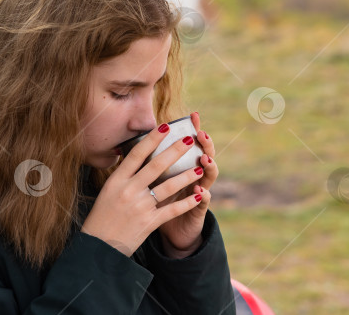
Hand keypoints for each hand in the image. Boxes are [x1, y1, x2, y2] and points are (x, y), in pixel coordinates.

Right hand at [80, 122, 204, 255]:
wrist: (98, 249)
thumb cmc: (102, 217)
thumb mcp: (107, 192)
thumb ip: (122, 175)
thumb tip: (133, 154)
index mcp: (116, 181)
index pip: (136, 155)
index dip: (152, 139)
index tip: (165, 126)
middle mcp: (128, 191)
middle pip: (155, 166)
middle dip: (175, 151)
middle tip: (190, 139)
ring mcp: (139, 207)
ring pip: (168, 187)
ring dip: (187, 176)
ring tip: (200, 167)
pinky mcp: (149, 223)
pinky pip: (172, 210)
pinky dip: (187, 202)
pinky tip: (199, 195)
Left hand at [155, 111, 217, 257]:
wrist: (172, 233)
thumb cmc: (161, 205)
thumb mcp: (157, 183)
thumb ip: (153, 165)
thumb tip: (138, 140)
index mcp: (185, 167)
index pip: (192, 144)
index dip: (194, 130)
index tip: (193, 116)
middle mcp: (196, 177)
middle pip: (206, 156)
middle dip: (205, 144)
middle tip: (201, 134)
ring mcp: (200, 192)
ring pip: (209, 177)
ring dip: (208, 168)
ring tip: (204, 159)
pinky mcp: (198, 211)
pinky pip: (202, 202)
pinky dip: (201, 196)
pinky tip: (200, 191)